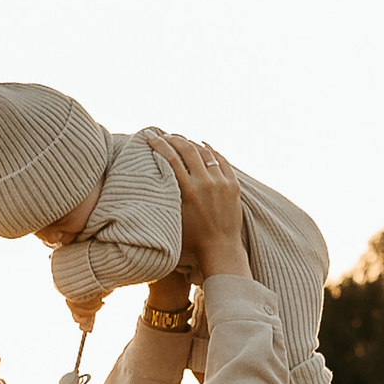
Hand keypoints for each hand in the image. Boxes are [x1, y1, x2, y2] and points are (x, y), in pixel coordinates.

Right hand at [143, 131, 248, 282]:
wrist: (220, 248)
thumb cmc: (191, 237)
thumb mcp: (175, 215)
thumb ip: (168, 193)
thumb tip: (156, 171)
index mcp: (189, 191)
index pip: (171, 158)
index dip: (159, 144)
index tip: (150, 136)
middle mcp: (206, 183)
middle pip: (187, 150)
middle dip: (174, 139)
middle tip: (165, 135)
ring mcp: (222, 183)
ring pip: (205, 152)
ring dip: (191, 143)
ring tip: (181, 139)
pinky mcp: (234, 185)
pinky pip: (222, 160)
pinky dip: (211, 150)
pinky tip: (203, 145)